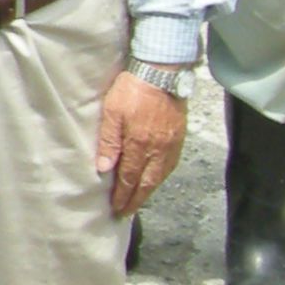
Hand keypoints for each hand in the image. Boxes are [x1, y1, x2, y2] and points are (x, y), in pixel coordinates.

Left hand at [96, 71, 187, 220]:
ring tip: (139, 200)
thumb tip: (104, 169)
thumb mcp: (112, 113)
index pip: (130, 178)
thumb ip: (109, 142)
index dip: (123, 195)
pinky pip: (171, 164)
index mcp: (140, 144)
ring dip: (149, 190)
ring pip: (161, 175)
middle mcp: (159, 149)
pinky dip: (161, 176)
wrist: (161, 72)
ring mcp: (171, 144)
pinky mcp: (179, 137)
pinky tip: (156, 179)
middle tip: (127, 212)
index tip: (116, 209)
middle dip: (137, 199)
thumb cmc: (132, 89)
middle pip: (147, 182)